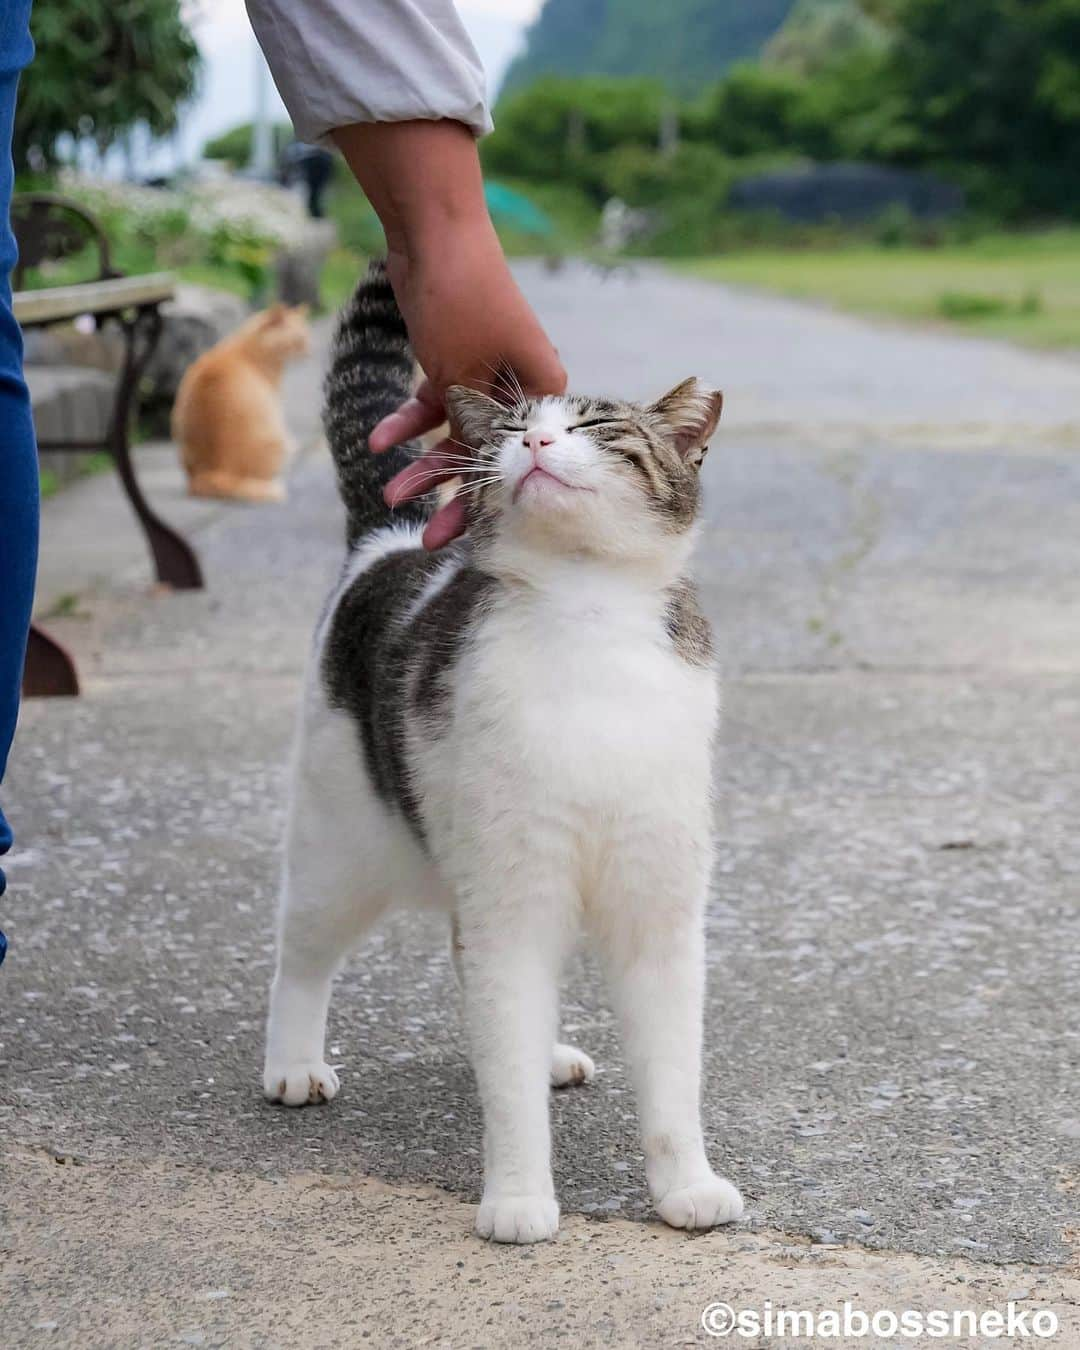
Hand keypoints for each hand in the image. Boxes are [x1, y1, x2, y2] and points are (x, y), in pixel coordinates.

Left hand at [370, 228, 565, 547]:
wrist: (432, 232)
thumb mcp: (465, 376)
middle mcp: (520, 389)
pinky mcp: (452, 363)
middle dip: (454, 498)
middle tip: (428, 542)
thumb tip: (476, 486)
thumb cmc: (463, 300)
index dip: (492, 503)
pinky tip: (378, 442)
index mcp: (543, 394)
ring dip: (422, 464)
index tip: (468, 541)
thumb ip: (470, 430)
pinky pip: (431, 406)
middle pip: (488, 457)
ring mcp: (485, 376)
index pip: (520, 462)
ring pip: (454, 435)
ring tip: (389, 493)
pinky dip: (406, 423)